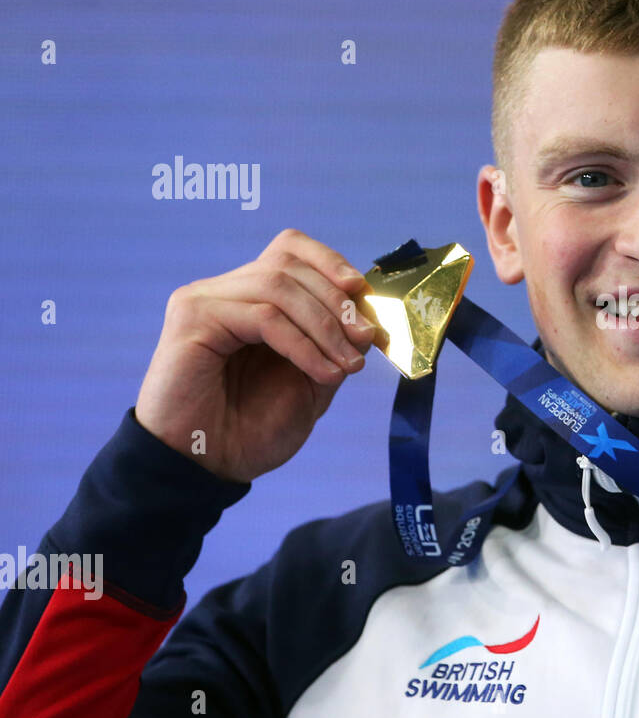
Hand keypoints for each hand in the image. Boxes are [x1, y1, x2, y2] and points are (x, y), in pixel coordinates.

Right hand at [134, 228, 379, 482]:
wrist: (207, 469)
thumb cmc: (251, 430)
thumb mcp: (312, 383)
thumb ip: (335, 345)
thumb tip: (367, 317)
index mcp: (251, 298)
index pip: (290, 249)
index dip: (330, 261)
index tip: (363, 293)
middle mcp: (225, 292)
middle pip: (289, 265)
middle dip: (337, 301)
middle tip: (366, 338)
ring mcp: (205, 301)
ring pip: (279, 287)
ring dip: (325, 326)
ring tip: (348, 365)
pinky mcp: (193, 318)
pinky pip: (263, 317)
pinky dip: (303, 344)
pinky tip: (323, 374)